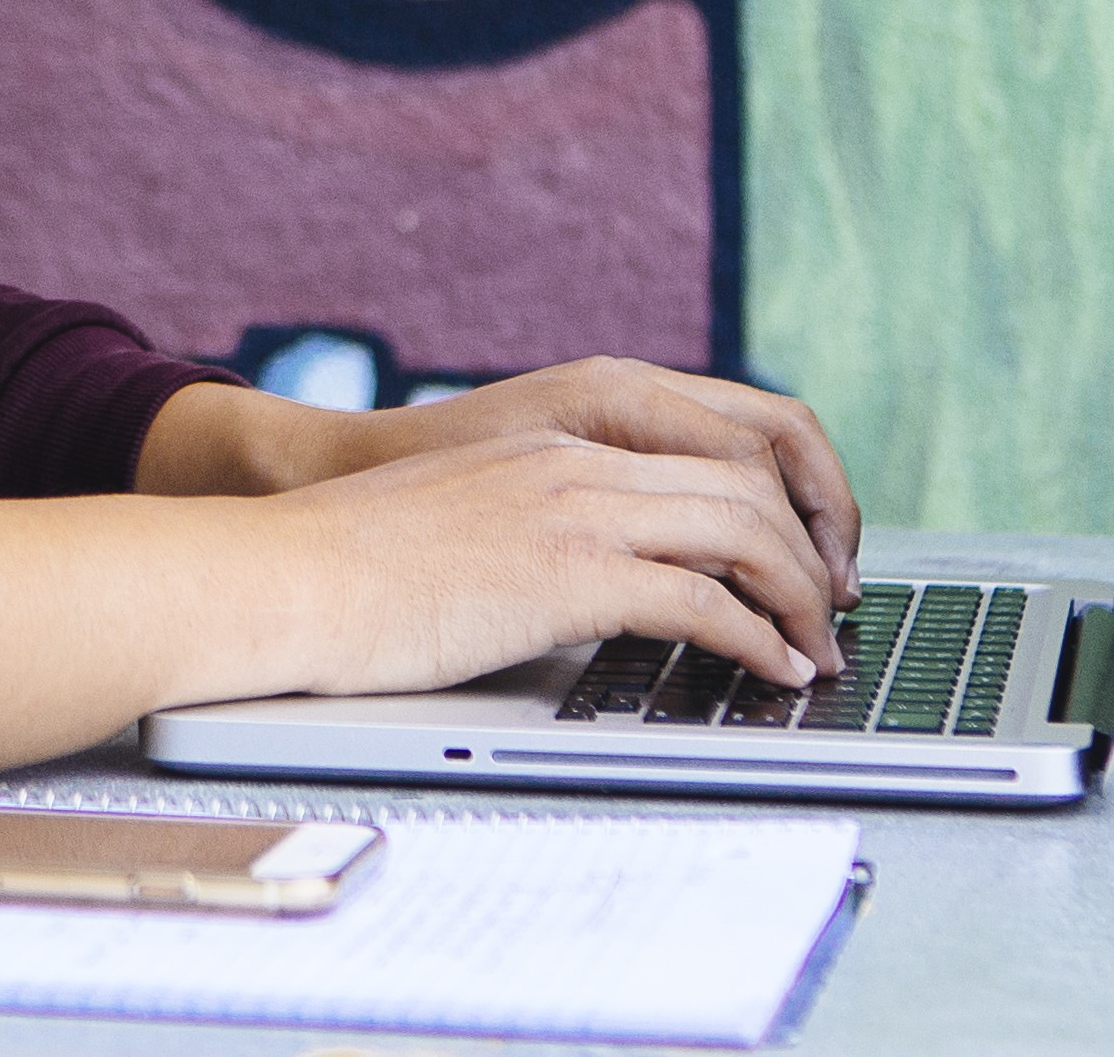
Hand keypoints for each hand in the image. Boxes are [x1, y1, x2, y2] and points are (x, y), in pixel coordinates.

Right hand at [254, 428, 849, 694]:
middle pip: (750, 478)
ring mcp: (575, 509)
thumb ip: (539, 522)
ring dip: (799, 597)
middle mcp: (581, 458)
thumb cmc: (352, 566)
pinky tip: (771, 672)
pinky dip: (755, 640)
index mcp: (562, 439)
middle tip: (831, 611)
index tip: (800, 561)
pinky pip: (701, 599)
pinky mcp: (565, 574)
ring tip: (815, 651)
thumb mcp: (469, 516)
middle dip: (812, 550)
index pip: (715, 441)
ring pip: (744, 529)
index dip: (781, 501)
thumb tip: (590, 579)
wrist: (283, 575)